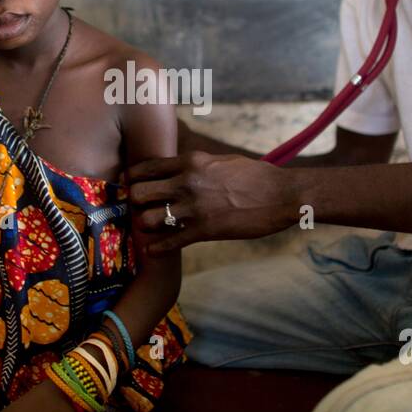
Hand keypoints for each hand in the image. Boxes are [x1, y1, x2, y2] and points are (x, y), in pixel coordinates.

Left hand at [125, 151, 296, 253]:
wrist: (282, 194)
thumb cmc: (256, 176)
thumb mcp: (221, 161)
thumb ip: (197, 165)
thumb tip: (181, 168)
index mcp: (190, 161)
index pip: (146, 167)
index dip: (132, 178)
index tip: (130, 187)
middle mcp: (187, 181)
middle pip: (139, 193)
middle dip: (135, 203)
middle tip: (138, 210)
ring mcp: (195, 207)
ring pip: (148, 219)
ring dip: (146, 226)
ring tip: (150, 229)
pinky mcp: (206, 230)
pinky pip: (170, 242)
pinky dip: (158, 249)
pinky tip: (153, 251)